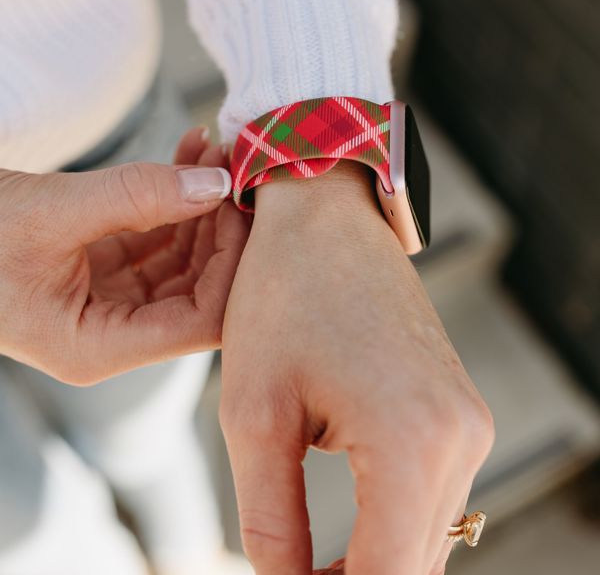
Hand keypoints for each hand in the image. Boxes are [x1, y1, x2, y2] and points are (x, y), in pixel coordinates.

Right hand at [0, 127, 248, 383]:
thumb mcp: (51, 213)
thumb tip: (216, 185)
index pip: (200, 321)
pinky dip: (174, 200)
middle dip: (220, 229)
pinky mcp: (108, 269)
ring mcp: (114, 301)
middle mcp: (115, 332)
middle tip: (231, 169)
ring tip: (210, 152)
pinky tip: (188, 157)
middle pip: (201, 291)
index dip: (232, 267)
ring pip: (184, 262)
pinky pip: (158, 238)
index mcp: (100, 347)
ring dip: (201, 206)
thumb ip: (138, 197)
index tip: (238, 207)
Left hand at [219, 162, 493, 574]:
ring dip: (373, 563)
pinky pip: (432, 495)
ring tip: (310, 568)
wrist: (327, 219)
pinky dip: (391, 523)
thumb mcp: (257, 412)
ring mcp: (468, 422)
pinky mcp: (459, 409)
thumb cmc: (283, 296)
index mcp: (413, 442)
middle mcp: (461, 438)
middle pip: (413, 568)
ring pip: (426, 537)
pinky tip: (348, 523)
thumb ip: (271, 518)